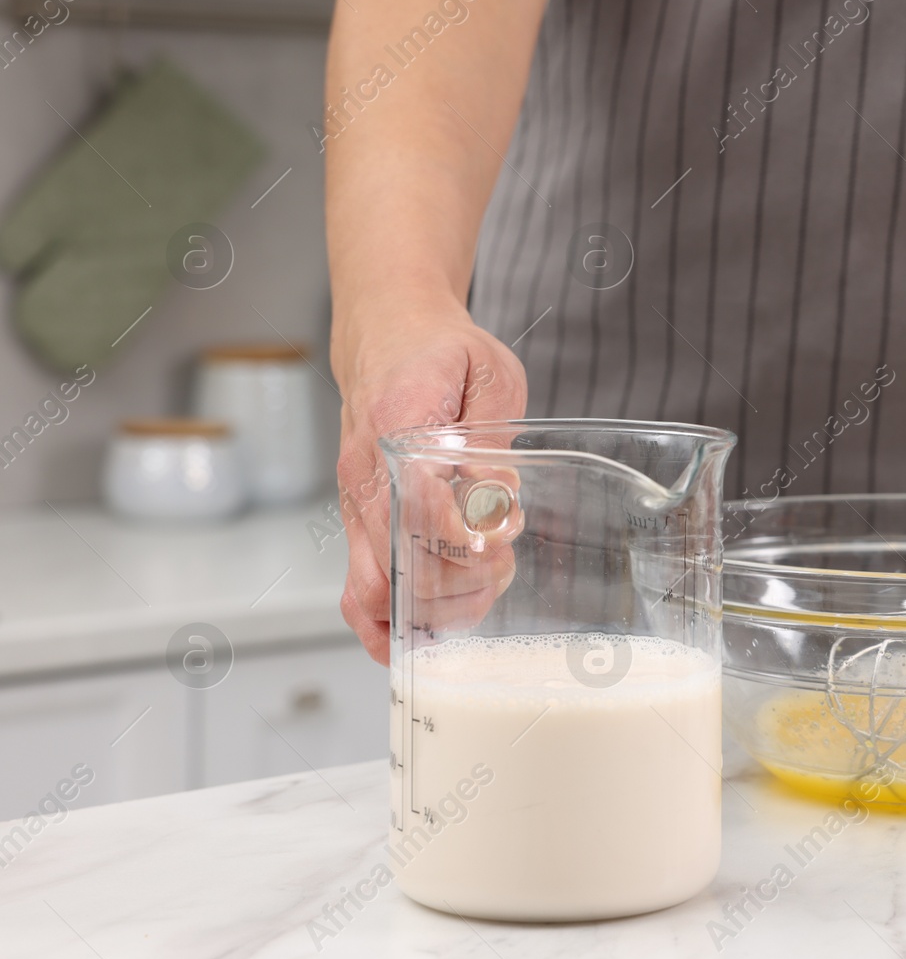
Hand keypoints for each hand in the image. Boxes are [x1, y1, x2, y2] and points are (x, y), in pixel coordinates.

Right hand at [331, 296, 527, 662]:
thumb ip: (493, 437)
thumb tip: (499, 501)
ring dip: (432, 610)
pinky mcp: (357, 523)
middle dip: (454, 587)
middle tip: (500, 569)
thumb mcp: (489, 372)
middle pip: (392, 567)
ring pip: (373, 592)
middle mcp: (364, 475)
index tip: (498, 547)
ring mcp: (353, 504)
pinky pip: (357, 593)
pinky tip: (433, 624)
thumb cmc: (441, 351)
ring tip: (481, 589)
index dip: (458, 543)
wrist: (388, 333)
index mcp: (395, 426)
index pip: (415, 508)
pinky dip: (391, 623)